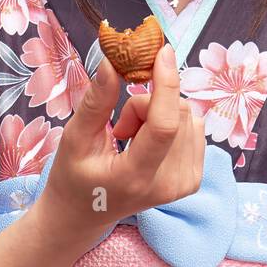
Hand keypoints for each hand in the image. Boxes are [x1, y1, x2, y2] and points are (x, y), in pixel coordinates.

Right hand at [37, 43, 204, 242]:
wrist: (84, 215)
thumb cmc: (73, 177)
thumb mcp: (74, 138)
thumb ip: (96, 101)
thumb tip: (113, 62)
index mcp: (135, 177)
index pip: (165, 126)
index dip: (166, 84)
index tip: (161, 51)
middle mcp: (168, 184)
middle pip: (176, 115)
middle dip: (147, 103)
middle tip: (120, 125)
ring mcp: (184, 184)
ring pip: (188, 116)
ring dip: (157, 113)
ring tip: (131, 137)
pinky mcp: (193, 179)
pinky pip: (194, 127)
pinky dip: (171, 122)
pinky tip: (148, 141)